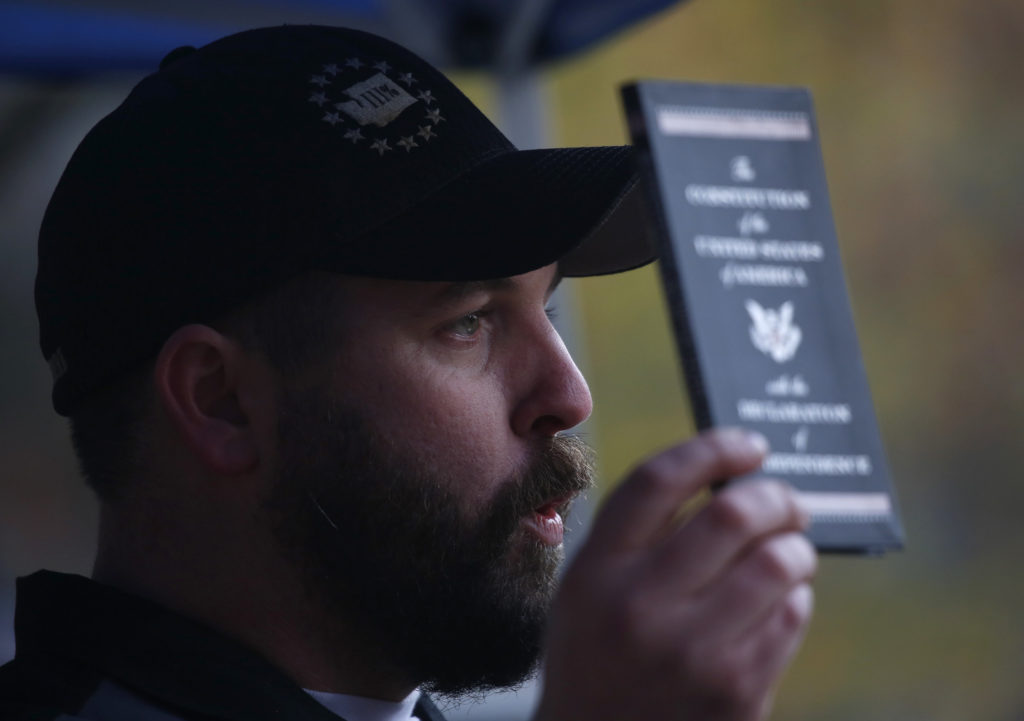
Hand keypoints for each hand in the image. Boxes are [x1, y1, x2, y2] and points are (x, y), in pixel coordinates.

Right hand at [535, 428, 815, 720]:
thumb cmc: (597, 654)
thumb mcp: (587, 588)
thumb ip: (636, 535)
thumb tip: (723, 479)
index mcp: (595, 571)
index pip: (659, 481)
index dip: (714, 449)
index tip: (749, 445)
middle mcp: (639, 607)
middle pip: (731, 515)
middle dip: (776, 497)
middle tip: (788, 503)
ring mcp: (691, 653)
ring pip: (776, 563)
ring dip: (795, 547)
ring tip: (789, 551)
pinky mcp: (736, 692)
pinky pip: (792, 616)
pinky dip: (795, 597)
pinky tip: (779, 601)